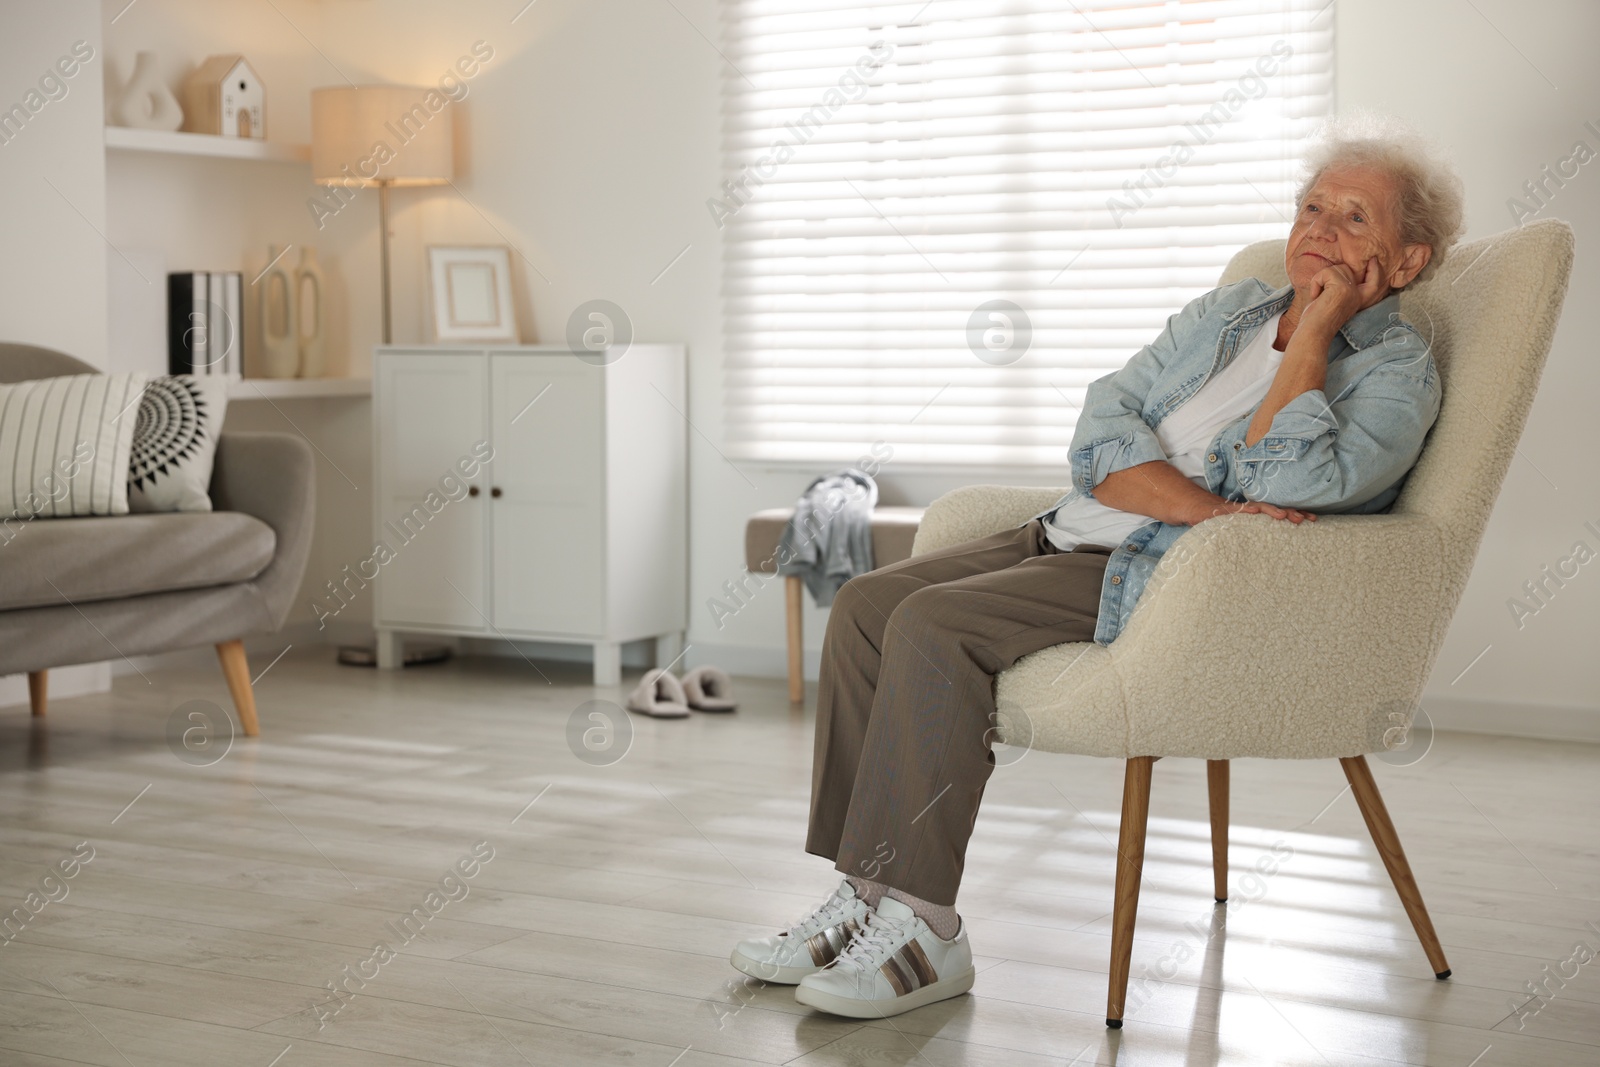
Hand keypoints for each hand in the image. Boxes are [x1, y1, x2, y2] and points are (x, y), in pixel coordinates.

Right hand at [1191, 500, 1315, 524]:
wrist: (1195, 508)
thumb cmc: (1220, 521)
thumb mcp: (1241, 529)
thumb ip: (1256, 534)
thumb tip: (1276, 549)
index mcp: (1256, 514)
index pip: (1280, 513)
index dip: (1296, 514)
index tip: (1313, 519)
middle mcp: (1249, 509)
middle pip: (1274, 509)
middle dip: (1290, 512)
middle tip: (1306, 519)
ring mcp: (1236, 509)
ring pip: (1257, 508)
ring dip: (1271, 510)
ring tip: (1284, 515)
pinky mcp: (1221, 511)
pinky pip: (1233, 511)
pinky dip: (1243, 510)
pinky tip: (1251, 511)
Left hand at [1301, 255, 1385, 332]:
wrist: (1313, 332)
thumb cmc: (1317, 319)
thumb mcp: (1335, 300)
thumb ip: (1342, 287)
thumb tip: (1339, 270)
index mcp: (1360, 299)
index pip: (1374, 281)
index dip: (1375, 270)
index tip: (1373, 260)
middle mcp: (1359, 294)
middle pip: (1347, 269)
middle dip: (1330, 275)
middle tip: (1321, 293)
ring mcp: (1352, 290)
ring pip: (1336, 268)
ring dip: (1321, 279)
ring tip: (1318, 296)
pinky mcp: (1342, 288)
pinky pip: (1326, 272)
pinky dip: (1315, 282)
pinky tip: (1315, 296)